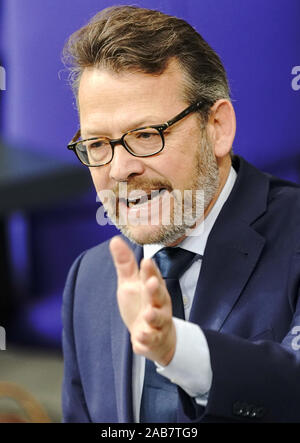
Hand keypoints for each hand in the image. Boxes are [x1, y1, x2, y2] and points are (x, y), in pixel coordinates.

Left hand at [109, 236, 175, 365]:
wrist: (156, 337)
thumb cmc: (142, 304)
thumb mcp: (130, 283)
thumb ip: (125, 263)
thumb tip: (115, 239)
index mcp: (153, 287)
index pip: (152, 276)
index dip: (150, 270)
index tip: (146, 261)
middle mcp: (159, 303)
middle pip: (159, 295)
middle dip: (155, 289)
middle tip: (150, 283)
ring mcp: (158, 322)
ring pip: (159, 318)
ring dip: (154, 316)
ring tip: (147, 314)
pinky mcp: (154, 339)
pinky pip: (152, 339)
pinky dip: (147, 339)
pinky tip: (140, 336)